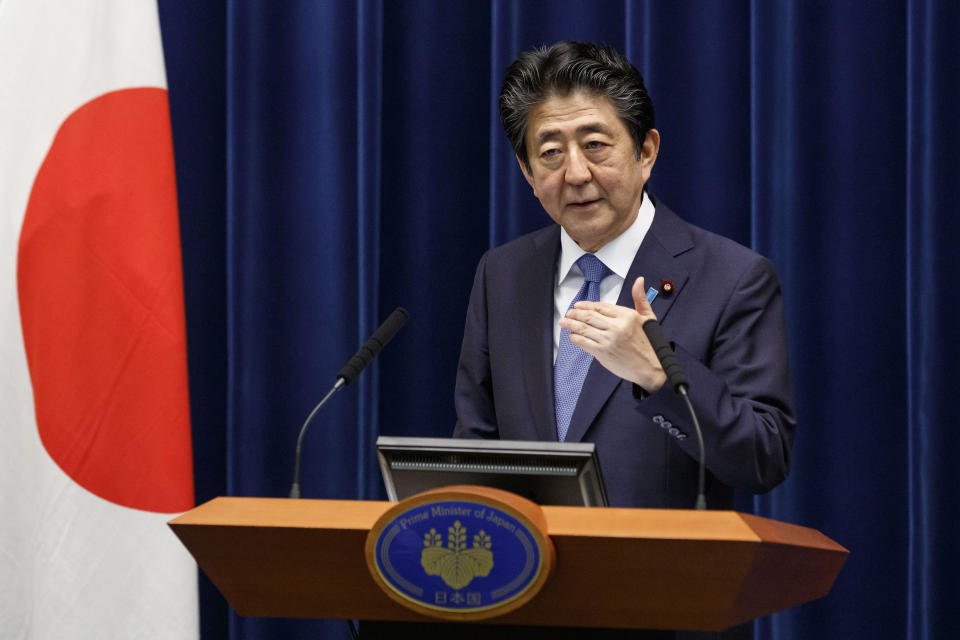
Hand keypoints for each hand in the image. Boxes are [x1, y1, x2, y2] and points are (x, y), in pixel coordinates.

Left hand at [558, 276, 666, 391]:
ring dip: (571, 325)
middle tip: (568, 313)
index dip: (587, 305)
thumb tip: (639, 280)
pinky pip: (584, 343)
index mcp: (626, 316)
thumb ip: (640, 298)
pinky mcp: (603, 353)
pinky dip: (576, 338)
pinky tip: (572, 336)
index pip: (601, 307)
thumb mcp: (648, 317)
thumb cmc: (650, 343)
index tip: (578, 305)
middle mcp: (616, 327)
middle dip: (575, 314)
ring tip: (564, 322)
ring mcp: (608, 340)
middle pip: (589, 316)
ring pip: (584, 329)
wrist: (652, 367)